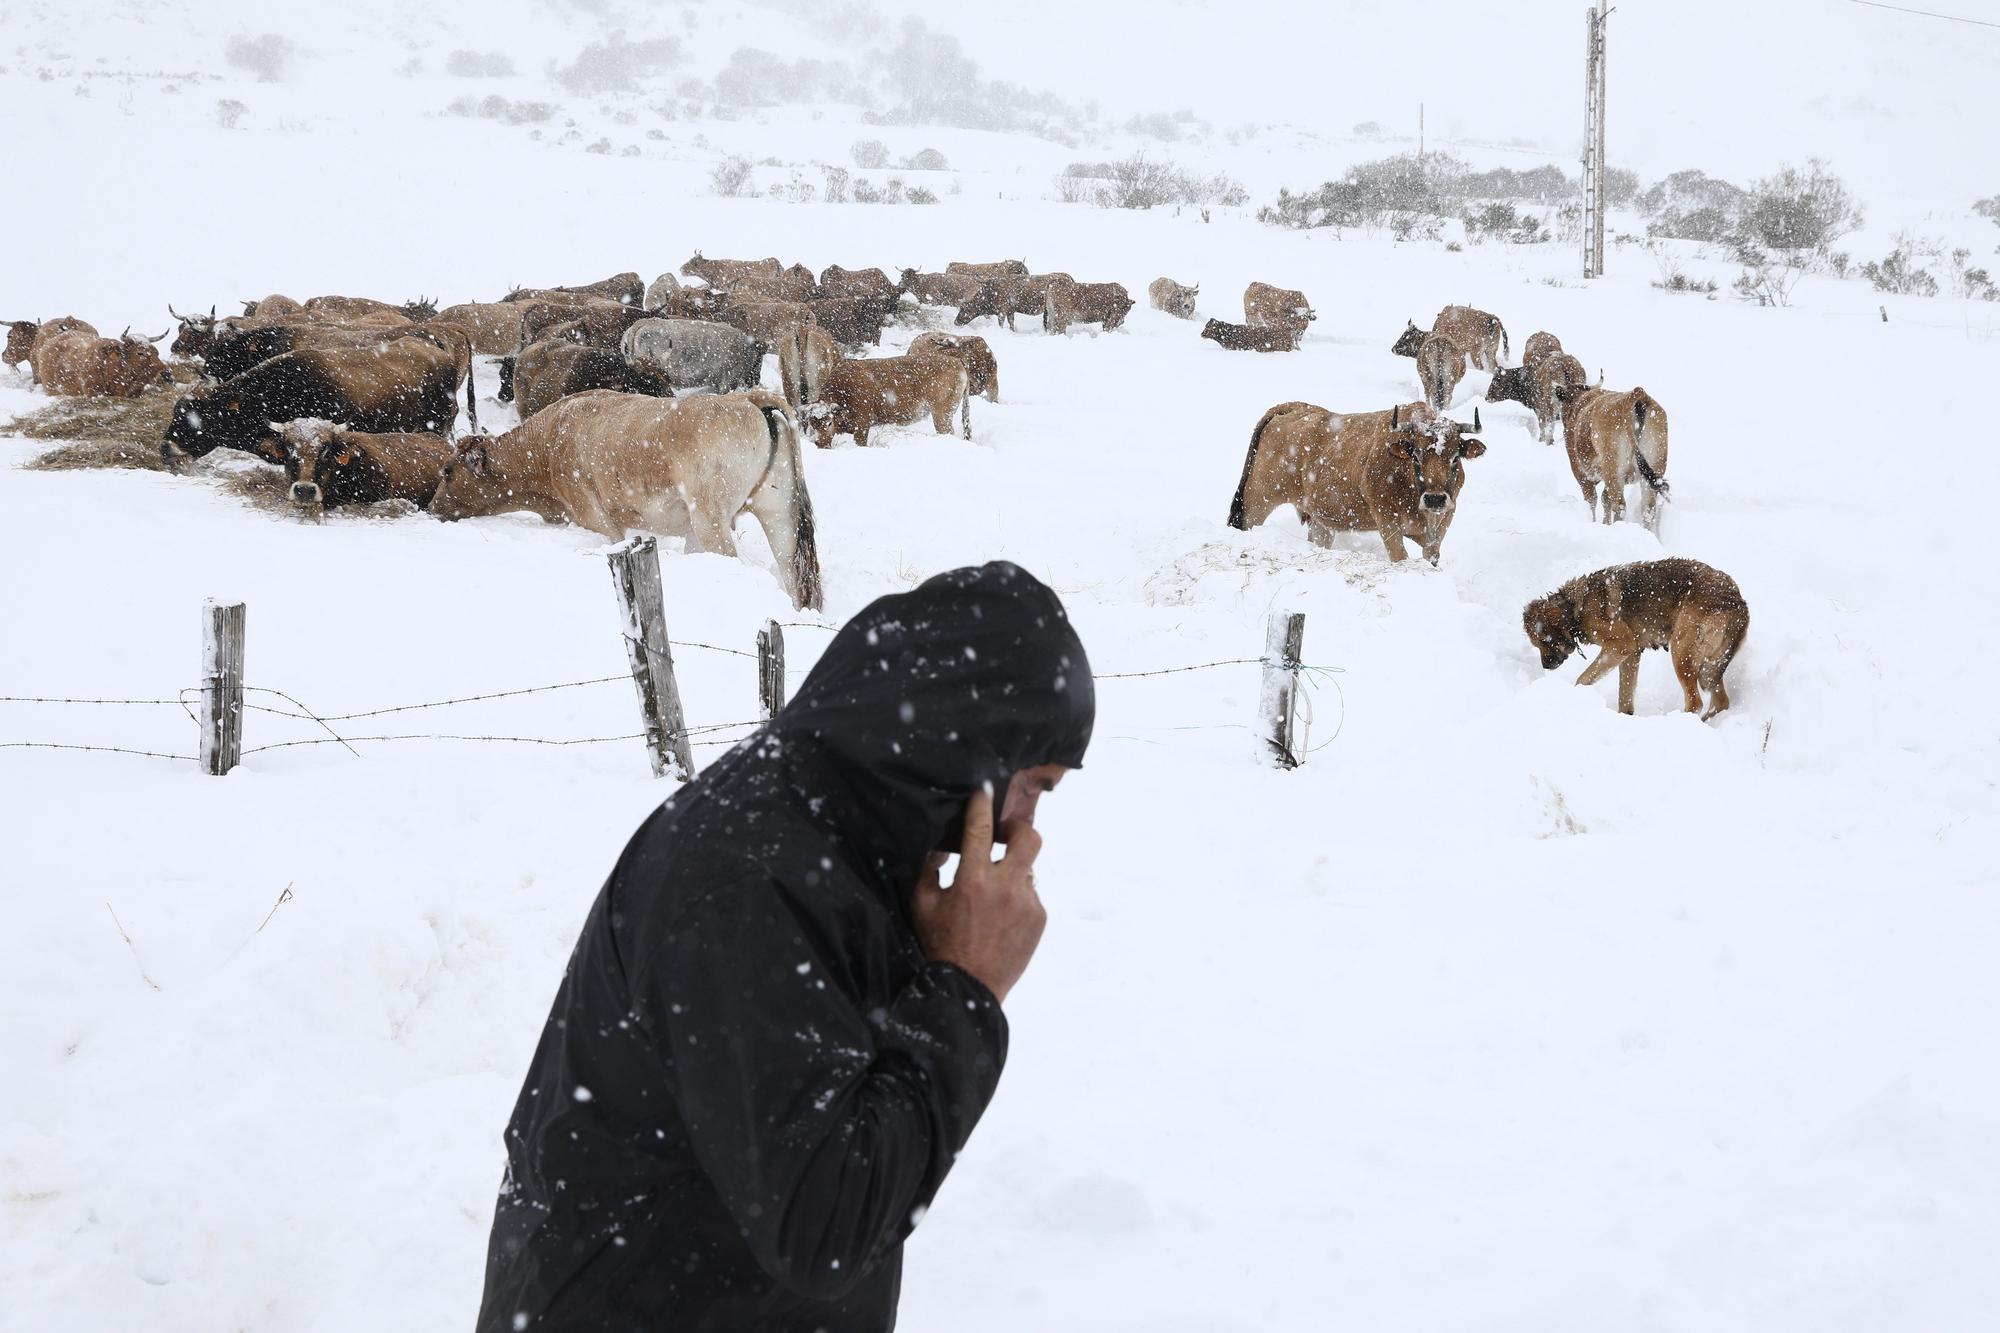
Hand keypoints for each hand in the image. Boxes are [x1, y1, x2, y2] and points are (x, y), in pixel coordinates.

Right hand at [910, 786, 1045, 1004]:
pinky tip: (1000, 919)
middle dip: (1018, 830)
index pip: (980, 828)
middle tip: (1004, 837)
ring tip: (991, 898)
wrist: (970, 989)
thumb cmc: (941, 946)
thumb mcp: (923, 906)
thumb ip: (929, 870)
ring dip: (1010, 874)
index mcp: (973, 880)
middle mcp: (1005, 887)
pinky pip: (1030, 896)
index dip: (982, 804)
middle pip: (1029, 839)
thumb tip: (940, 846)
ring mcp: (1027, 903)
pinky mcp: (1038, 918)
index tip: (984, 790)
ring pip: (1026, 870)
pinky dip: (1016, 899)